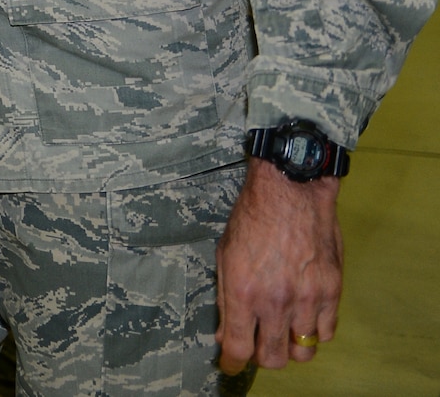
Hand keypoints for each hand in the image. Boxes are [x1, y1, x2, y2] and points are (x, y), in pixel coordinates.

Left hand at [217, 158, 342, 373]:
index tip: (231, 366)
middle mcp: (275, 301)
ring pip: (303, 352)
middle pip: (273, 357)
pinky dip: (314, 332)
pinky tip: (304, 318)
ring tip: (283, 332)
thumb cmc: (251, 219)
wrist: (290, 192)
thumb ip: (225, 299)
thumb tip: (226, 335)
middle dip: (263, 358)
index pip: (239, 348)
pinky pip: (327, 333)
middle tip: (259, 346)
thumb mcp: (225, 256)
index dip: (233, 364)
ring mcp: (307, 299)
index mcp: (242, 291)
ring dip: (291, 347)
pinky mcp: (332, 292)